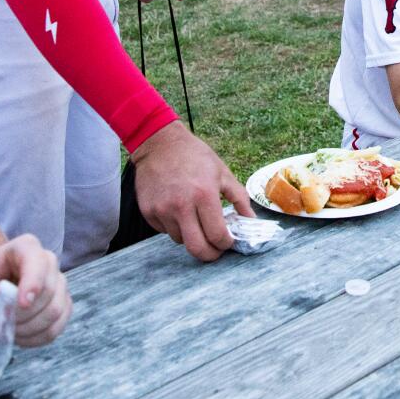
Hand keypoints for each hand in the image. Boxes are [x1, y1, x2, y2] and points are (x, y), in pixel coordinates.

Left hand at [0, 234, 71, 347]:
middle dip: (25, 312)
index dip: (33, 283)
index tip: (22, 303)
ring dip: (29, 327)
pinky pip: (57, 326)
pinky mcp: (62, 306)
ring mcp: (58, 284)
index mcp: (25, 247)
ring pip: (55, 311)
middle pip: (49, 291)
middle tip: (2, 319)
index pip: (38, 263)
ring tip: (8, 328)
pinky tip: (20, 334)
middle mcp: (47, 262)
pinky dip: (37, 336)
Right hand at [131, 122, 251, 262]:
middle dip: (210, 254)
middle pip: (197, 248)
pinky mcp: (148, 212)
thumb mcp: (222, 173)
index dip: (225, 244)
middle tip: (215, 250)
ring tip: (195, 220)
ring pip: (180, 240)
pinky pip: (164, 231)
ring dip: (191, 237)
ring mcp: (162, 210)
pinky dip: (174, 227)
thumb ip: (239, 199)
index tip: (228, 241)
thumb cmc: (194, 156)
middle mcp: (181, 206)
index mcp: (204, 195)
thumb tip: (251, 220)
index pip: (217, 236)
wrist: (160, 143)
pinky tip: (178, 211)